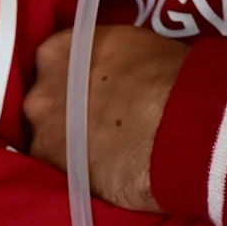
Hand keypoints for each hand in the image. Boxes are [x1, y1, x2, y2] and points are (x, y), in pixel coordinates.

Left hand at [23, 25, 184, 212]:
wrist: (184, 124)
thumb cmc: (173, 77)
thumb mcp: (136, 49)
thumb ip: (110, 62)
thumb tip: (117, 77)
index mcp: (60, 50)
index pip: (53, 64)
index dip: (74, 81)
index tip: (92, 93)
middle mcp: (42, 88)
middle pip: (45, 103)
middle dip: (66, 113)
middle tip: (100, 126)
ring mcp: (43, 131)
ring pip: (48, 140)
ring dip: (69, 146)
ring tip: (106, 156)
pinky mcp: (55, 170)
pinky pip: (61, 172)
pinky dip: (79, 174)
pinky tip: (106, 176)